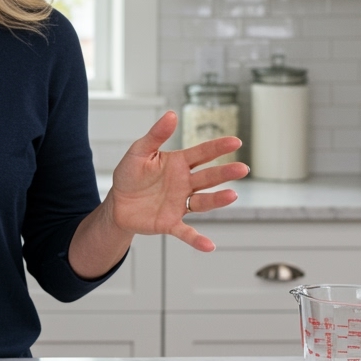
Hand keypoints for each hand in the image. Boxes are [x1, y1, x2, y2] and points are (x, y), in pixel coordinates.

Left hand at [107, 111, 248, 251]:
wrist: (117, 204)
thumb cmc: (130, 176)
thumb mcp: (138, 152)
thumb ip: (155, 136)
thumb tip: (171, 114)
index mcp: (178, 164)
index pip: (202, 153)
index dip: (218, 147)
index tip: (236, 142)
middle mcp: (184, 183)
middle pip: (208, 177)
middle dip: (225, 173)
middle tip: (242, 169)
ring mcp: (180, 203)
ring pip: (203, 202)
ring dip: (217, 200)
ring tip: (232, 196)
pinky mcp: (170, 223)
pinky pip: (186, 231)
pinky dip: (196, 239)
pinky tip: (209, 246)